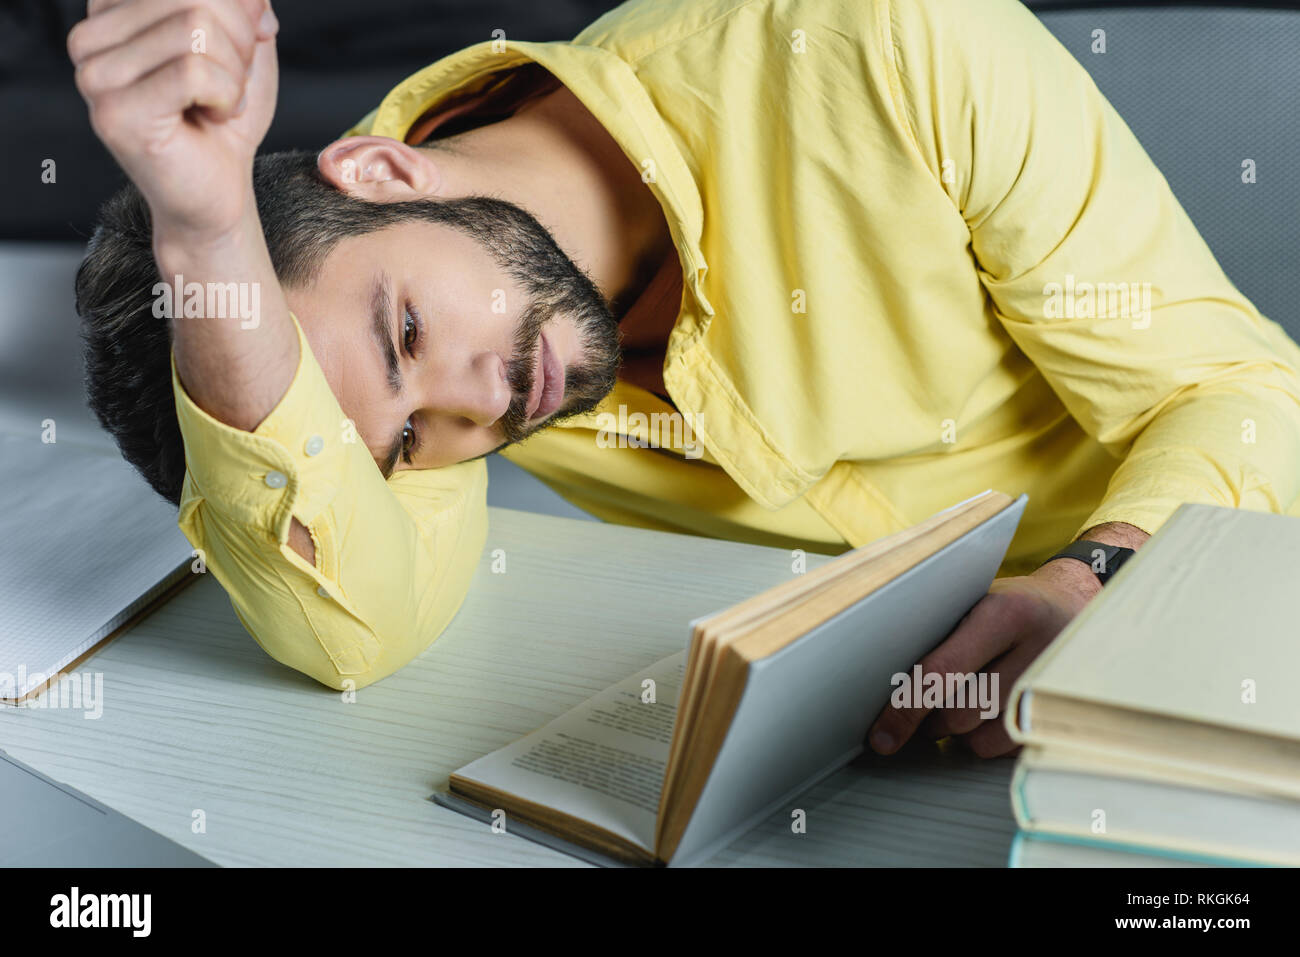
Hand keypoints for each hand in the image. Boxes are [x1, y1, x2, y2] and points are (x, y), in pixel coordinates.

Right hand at [69, 0, 279, 240]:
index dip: (234, 12)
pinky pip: (195, 72)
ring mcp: (94, 75)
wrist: (220, 192)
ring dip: (234, 74)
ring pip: (196, 30)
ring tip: (221, 103)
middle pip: (195, 0)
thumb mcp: (244, 47)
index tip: (232, 54)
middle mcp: (89, 37)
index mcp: (111, 10)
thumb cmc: (225, 118)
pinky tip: (214, 118)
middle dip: (239, 42)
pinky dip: (227, 97)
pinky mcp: (115, 112)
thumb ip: (243, 6)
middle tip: (232, 84)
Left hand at [867, 557, 1101, 757]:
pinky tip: (990, 708)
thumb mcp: (974, 602)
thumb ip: (937, 637)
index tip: (882, 734)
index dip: (905, 708)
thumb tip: (879, 686)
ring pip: (978, 738)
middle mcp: (1036, 652)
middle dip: (930, 716)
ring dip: (957, 729)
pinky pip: (1003, 749)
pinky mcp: (1062, 719)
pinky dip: (985, 737)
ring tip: (963, 696)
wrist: (1075, 609)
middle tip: (926, 698)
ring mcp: (1056, 691)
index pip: (942, 672)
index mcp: (1006, 614)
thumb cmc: (1008, 607)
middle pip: (958, 714)